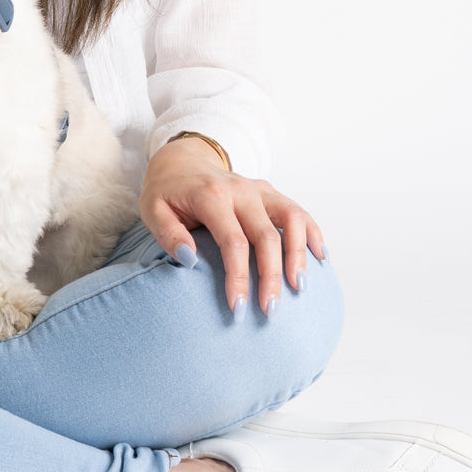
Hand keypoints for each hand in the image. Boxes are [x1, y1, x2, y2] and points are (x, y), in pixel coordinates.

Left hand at [138, 136, 324, 317]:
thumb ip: (168, 234)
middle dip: (271, 276)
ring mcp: (259, 189)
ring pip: (292, 219)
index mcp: (211, 196)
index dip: (239, 277)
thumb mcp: (152, 210)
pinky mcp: (270, 193)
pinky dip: (312, 233)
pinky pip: (298, 212)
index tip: (239, 308)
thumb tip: (189, 261)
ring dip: (299, 254)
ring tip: (299, 287)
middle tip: (271, 310)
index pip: (233, 241)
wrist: (181, 162)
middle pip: (266, 236)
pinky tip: (320, 257)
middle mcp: (240, 190)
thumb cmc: (166, 193)